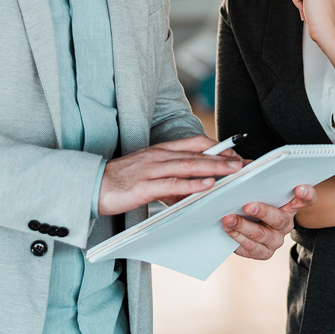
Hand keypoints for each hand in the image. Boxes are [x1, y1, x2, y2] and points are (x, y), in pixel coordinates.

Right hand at [98, 136, 243, 215]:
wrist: (89, 186)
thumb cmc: (120, 182)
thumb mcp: (150, 176)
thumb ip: (172, 180)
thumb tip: (196, 189)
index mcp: (161, 150)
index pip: (195, 143)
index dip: (217, 147)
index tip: (237, 154)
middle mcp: (159, 155)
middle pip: (197, 152)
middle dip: (223, 157)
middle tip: (245, 163)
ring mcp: (151, 169)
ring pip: (189, 165)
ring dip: (214, 167)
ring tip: (234, 171)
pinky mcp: (143, 186)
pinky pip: (172, 183)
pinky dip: (192, 184)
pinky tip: (207, 186)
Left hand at [221, 184, 317, 259]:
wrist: (247, 224)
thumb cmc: (255, 200)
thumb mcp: (258, 188)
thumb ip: (257, 178)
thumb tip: (244, 166)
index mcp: (290, 205)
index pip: (307, 199)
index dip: (306, 193)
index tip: (299, 187)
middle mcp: (286, 224)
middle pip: (278, 219)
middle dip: (262, 212)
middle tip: (248, 205)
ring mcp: (275, 240)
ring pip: (261, 235)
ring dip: (242, 226)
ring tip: (228, 218)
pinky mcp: (264, 252)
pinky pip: (251, 248)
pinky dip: (237, 238)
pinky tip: (228, 229)